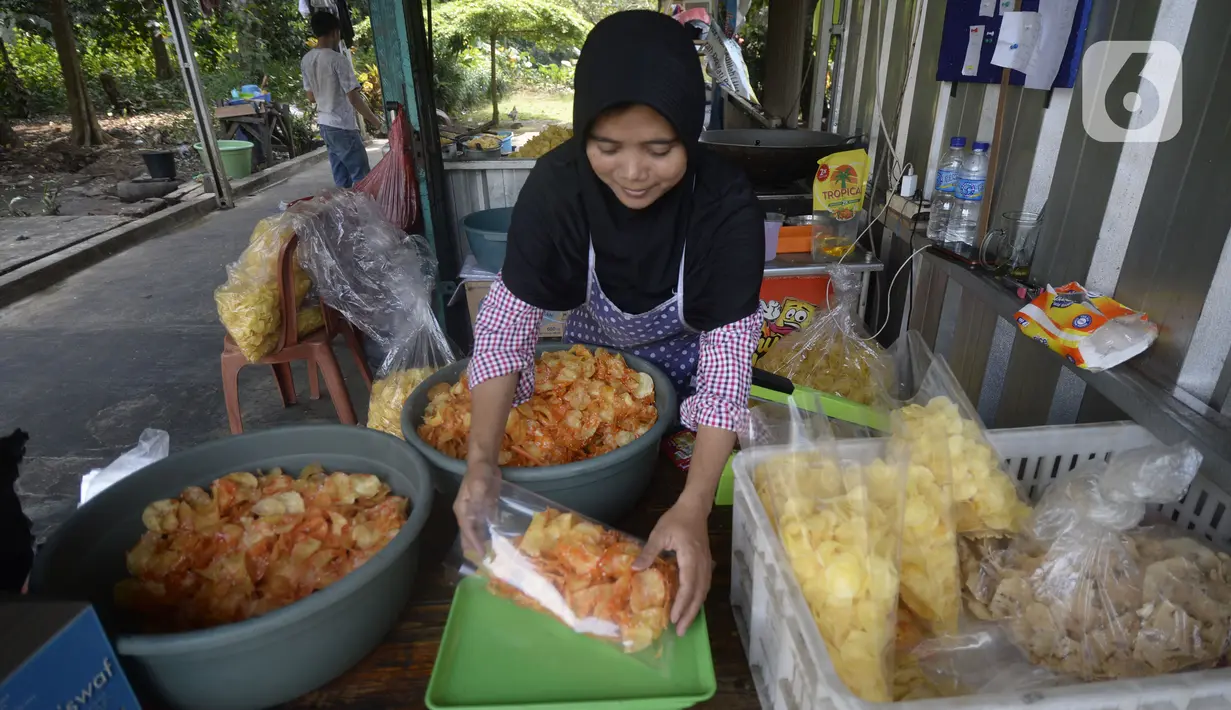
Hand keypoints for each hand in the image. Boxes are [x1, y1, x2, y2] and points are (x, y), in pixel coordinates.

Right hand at [454, 461, 499, 556]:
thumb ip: (478, 499)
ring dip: (481, 545)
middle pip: (468, 536)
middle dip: (474, 550)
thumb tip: (478, 515)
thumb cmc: (480, 473)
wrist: (485, 463)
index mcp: (462, 510)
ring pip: (476, 534)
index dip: (474, 544)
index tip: (482, 555)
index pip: (468, 531)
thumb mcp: (479, 484)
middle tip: (483, 565)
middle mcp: (466, 514)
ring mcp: (475, 513)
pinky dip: (488, 536)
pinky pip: (485, 527)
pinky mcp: (484, 510)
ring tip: (490, 559)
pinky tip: (496, 544)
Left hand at [634, 498, 711, 635]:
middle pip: (699, 594)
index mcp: (690, 557)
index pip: (688, 585)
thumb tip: (635, 569)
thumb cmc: (676, 519)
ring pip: (703, 591)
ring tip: (685, 624)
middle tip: (681, 631)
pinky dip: (697, 599)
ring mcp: (705, 564)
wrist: (694, 508)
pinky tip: (691, 606)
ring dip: (695, 609)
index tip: (674, 618)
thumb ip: (649, 552)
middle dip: (690, 613)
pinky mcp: (705, 563)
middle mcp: (701, 564)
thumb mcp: (659, 533)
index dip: (682, 603)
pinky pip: (703, 585)